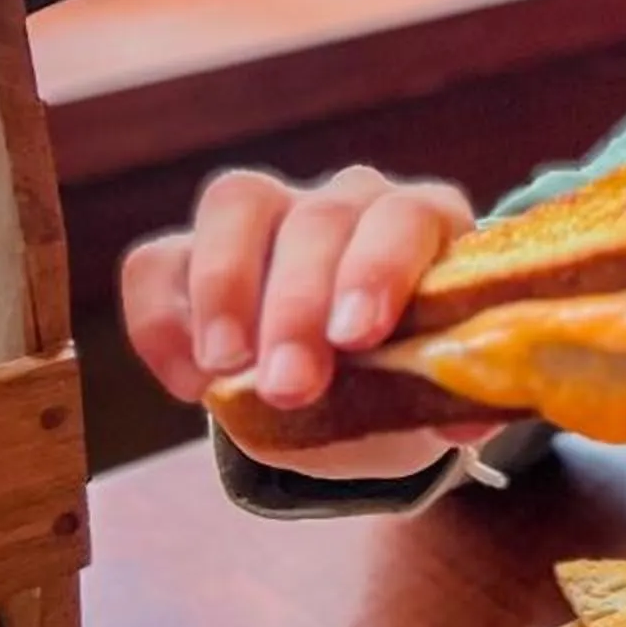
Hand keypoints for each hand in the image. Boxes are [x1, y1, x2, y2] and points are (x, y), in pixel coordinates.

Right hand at [119, 163, 494, 477]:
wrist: (350, 401)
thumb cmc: (403, 382)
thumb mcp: (433, 398)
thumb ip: (451, 400)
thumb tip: (466, 424)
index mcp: (424, 224)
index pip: (406, 216)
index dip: (379, 269)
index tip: (357, 337)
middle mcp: (350, 202)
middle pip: (319, 219)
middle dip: (298, 306)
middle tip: (290, 386)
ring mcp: (270, 216)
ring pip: (236, 202)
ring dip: (225, 287)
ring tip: (224, 368)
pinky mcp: (193, 252)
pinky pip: (159, 258)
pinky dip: (163, 319)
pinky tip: (187, 384)